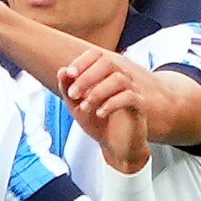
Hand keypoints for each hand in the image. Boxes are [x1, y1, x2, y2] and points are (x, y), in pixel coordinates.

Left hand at [58, 49, 149, 173]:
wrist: (115, 146)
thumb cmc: (98, 123)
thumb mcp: (76, 105)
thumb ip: (68, 88)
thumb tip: (62, 71)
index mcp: (105, 73)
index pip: (96, 54)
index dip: (81, 61)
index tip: (69, 75)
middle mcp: (121, 77)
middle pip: (108, 62)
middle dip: (86, 77)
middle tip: (73, 94)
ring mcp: (132, 90)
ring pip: (119, 79)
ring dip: (97, 92)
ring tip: (85, 107)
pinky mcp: (139, 106)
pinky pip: (129, 97)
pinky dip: (111, 104)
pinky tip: (100, 113)